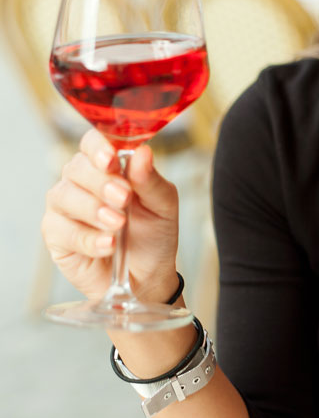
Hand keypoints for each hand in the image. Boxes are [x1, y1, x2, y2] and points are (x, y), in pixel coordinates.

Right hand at [41, 128, 179, 302]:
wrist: (148, 275)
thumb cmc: (153, 232)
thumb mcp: (163, 205)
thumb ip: (151, 180)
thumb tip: (143, 152)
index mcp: (107, 165)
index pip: (92, 142)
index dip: (98, 147)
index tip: (111, 159)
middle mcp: (81, 180)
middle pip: (76, 167)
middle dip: (101, 182)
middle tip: (124, 198)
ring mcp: (65, 207)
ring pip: (64, 196)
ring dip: (94, 210)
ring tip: (119, 224)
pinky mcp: (56, 236)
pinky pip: (63, 231)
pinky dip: (88, 239)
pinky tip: (109, 245)